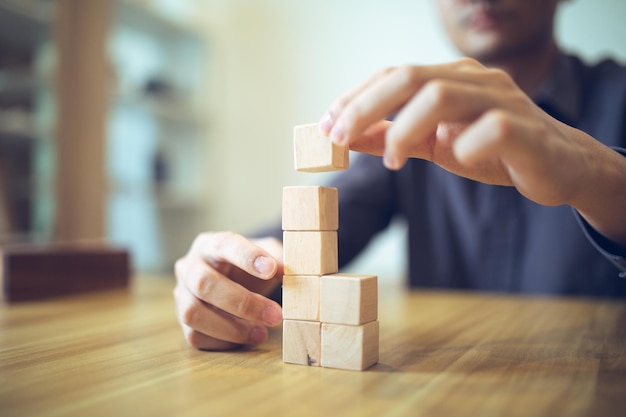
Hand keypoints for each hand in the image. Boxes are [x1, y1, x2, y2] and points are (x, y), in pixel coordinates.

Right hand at [174, 232, 282, 349]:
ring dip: (231, 327)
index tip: (271, 270)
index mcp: (210, 244)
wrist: (232, 281)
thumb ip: (277, 258)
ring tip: (261, 333)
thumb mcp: (266, 255)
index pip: (224, 245)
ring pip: (193, 313)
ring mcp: (181, 295)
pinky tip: (247, 338)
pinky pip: (195, 335)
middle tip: (275, 315)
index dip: (247, 257)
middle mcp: (189, 267)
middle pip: (204, 283)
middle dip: (243, 303)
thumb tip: (284, 270)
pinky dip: (223, 341)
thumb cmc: (249, 267)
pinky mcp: (183, 321)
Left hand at [319, 57, 625, 243]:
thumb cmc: (493, 151)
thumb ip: (393, 137)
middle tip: (339, 137)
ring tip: (391, 159)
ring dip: (405, 128)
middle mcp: (474, 80)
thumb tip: (347, 137)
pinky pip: (491, 129)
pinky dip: (463, 145)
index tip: (325, 124)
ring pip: (442, 94)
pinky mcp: (526, 130)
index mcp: (450, 78)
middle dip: (366, 106)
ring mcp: (502, 101)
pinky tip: (455, 160)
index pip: (393, 75)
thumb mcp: (435, 145)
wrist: (558, 166)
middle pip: (409, 76)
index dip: (355, 97)